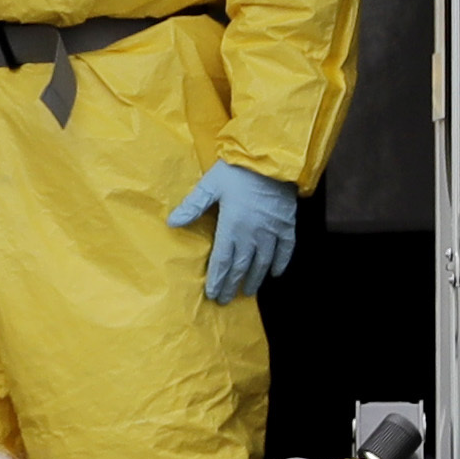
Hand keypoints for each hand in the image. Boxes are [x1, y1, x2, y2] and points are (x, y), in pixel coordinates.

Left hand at [167, 162, 300, 302]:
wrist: (271, 158)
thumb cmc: (237, 170)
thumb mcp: (210, 185)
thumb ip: (193, 206)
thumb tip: (171, 222)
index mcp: (232, 226)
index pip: (222, 260)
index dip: (217, 279)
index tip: (213, 294)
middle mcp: (252, 234)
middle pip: (241, 266)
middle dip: (232, 284)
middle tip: (225, 300)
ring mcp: (272, 230)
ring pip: (262, 262)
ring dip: (254, 278)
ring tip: (248, 292)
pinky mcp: (287, 224)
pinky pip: (286, 249)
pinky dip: (281, 263)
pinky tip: (275, 274)